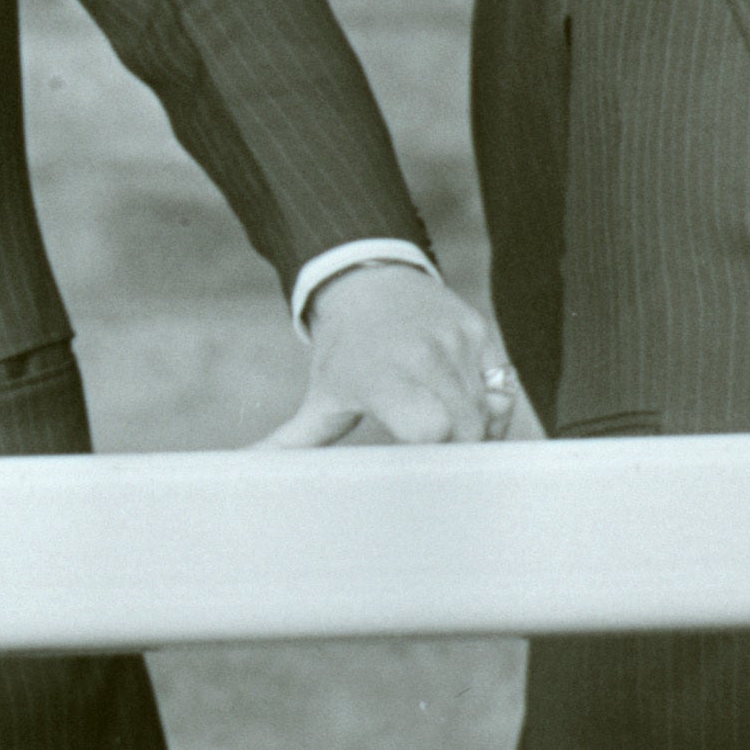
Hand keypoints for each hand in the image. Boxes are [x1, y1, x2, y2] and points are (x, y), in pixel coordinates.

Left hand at [257, 262, 519, 448]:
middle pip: (467, 429)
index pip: (429, 428)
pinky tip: (467, 411)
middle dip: (459, 453)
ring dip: (477, 433)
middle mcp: (421, 354)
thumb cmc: (344, 350)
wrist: (367, 279)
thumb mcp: (322, 394)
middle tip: (439, 462)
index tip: (423, 470)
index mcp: (381, 375)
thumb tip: (247, 467)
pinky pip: (501, 387)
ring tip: (450, 437)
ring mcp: (454, 340)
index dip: (433, 454)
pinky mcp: (478, 331)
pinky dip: (492, 408)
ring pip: (489, 411)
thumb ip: (294, 441)